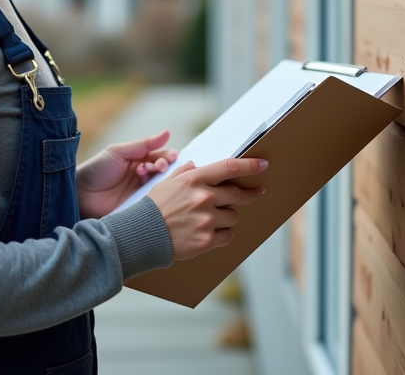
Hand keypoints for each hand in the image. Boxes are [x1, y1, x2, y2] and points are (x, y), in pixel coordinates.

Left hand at [76, 130, 178, 218]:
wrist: (80, 194)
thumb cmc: (97, 169)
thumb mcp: (119, 152)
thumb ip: (143, 144)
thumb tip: (167, 132)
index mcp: (139, 160)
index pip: (160, 156)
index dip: (168, 156)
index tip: (171, 156)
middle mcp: (142, 176)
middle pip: (164, 171)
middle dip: (164, 166)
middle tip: (159, 167)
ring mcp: (141, 192)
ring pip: (161, 186)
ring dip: (160, 179)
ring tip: (147, 174)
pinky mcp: (139, 207)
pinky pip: (153, 202)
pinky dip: (157, 196)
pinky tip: (153, 192)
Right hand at [147, 158, 266, 259]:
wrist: (141, 236)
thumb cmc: (153, 208)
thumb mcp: (166, 183)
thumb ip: (184, 173)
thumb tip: (196, 165)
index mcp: (195, 180)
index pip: (230, 168)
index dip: (250, 166)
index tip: (263, 164)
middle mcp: (204, 197)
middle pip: (238, 194)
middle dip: (248, 194)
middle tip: (255, 193)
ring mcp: (207, 220)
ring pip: (233, 216)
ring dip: (227, 217)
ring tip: (211, 219)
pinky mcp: (207, 240)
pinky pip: (227, 235)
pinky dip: (221, 235)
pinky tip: (209, 234)